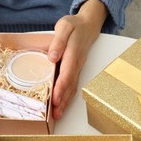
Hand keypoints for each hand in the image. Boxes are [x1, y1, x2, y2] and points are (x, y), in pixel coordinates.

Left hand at [48, 0, 107, 119]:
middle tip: (56, 113)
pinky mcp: (77, 70)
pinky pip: (73, 85)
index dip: (61, 87)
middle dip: (63, 100)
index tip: (54, 98)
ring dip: (66, 102)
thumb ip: (59, 41)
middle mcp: (78, 63)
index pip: (67, 73)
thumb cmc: (74, 26)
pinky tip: (62, 105)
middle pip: (70, 84)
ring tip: (58, 114)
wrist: (88, 25)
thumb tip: (52, 57)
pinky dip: (68, 97)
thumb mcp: (64, 26)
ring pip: (73, 87)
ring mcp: (78, 68)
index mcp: (74, 52)